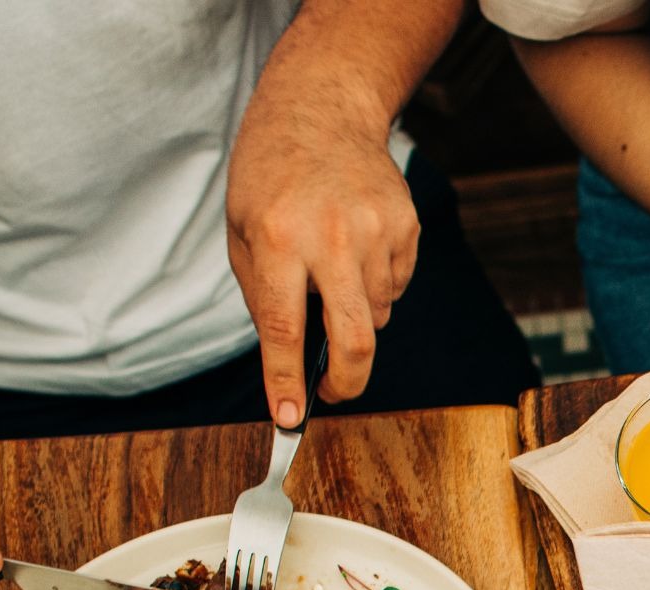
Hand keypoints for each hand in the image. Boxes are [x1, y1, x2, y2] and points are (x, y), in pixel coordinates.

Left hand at [226, 103, 419, 426]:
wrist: (320, 110)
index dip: (286, 382)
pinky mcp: (406, 227)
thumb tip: (291, 365)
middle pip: (354, 339)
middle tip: (332, 394)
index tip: (288, 418)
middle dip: (346, 384)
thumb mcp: (243, 233)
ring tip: (330, 275)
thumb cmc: (270, 176)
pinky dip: (374, 287)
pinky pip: (395, 287)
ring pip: (375, 315)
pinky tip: (355, 250)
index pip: (285, 330)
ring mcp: (377, 231)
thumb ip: (265, 298)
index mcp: (278, 239)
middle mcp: (332, 238)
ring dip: (354, 316)